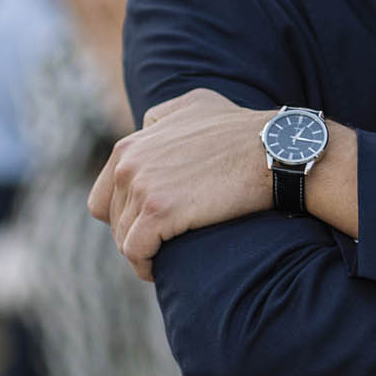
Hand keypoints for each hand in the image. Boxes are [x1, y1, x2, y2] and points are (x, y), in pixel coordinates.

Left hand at [87, 89, 275, 278]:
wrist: (271, 149)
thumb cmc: (242, 130)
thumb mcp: (194, 105)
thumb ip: (162, 116)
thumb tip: (147, 126)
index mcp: (130, 146)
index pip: (104, 196)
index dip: (124, 217)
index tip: (147, 228)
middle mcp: (128, 164)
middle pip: (114, 221)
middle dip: (136, 236)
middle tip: (162, 247)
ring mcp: (141, 187)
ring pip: (124, 239)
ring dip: (144, 253)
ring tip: (165, 260)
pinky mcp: (158, 212)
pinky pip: (137, 251)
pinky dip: (146, 266)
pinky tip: (161, 270)